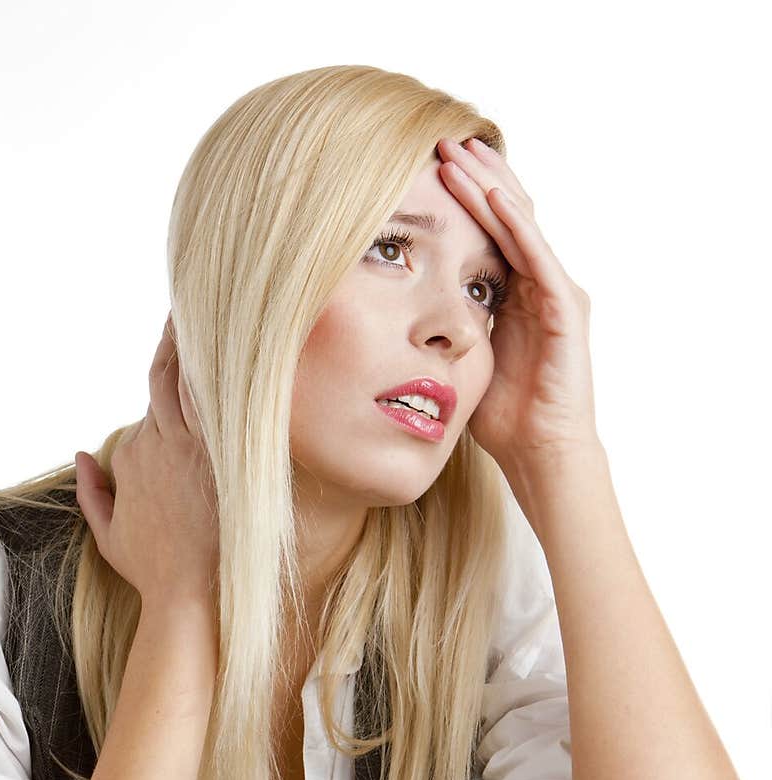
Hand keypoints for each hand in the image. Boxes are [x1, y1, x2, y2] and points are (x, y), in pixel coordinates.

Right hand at [75, 313, 219, 612]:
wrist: (189, 597)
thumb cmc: (154, 573)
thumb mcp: (109, 534)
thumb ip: (92, 492)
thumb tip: (82, 454)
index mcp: (133, 453)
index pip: (152, 396)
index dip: (169, 366)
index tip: (184, 337)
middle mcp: (158, 441)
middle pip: (168, 373)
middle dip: (179, 336)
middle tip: (195, 301)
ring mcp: (191, 447)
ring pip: (194, 380)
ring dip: (204, 344)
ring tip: (223, 307)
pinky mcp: (221, 458)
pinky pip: (225, 403)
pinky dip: (230, 375)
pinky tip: (248, 345)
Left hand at [436, 137, 601, 486]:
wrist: (541, 454)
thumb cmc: (503, 418)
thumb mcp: (463, 359)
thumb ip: (444, 326)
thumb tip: (396, 314)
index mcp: (516, 294)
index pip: (490, 230)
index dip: (463, 197)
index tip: (426, 168)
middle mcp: (541, 284)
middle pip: (507, 214)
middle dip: (475, 176)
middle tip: (441, 142)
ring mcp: (557, 293)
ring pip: (522, 224)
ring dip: (490, 186)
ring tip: (460, 155)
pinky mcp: (566, 309)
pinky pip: (539, 256)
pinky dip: (517, 225)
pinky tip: (494, 196)